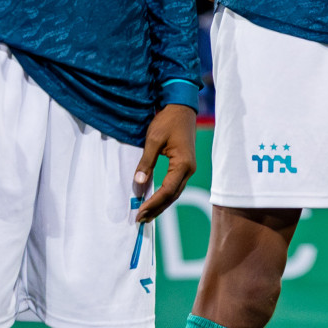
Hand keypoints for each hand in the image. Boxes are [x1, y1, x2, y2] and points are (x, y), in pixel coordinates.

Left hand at [132, 103, 196, 221]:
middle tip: (139, 220)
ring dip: (161, 205)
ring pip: (175, 192)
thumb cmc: (168, 121)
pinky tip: (155, 200)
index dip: (153, 203)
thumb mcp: (154, 140)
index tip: (138, 212)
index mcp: (183, 164)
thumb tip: (138, 184)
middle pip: (173, 195)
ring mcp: (189, 168)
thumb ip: (146, 163)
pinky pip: (175, 185)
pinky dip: (165, 196)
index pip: (167, 190)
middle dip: (156, 209)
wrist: (181, 107)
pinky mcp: (185, 165)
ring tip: (146, 215)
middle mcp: (189, 169)